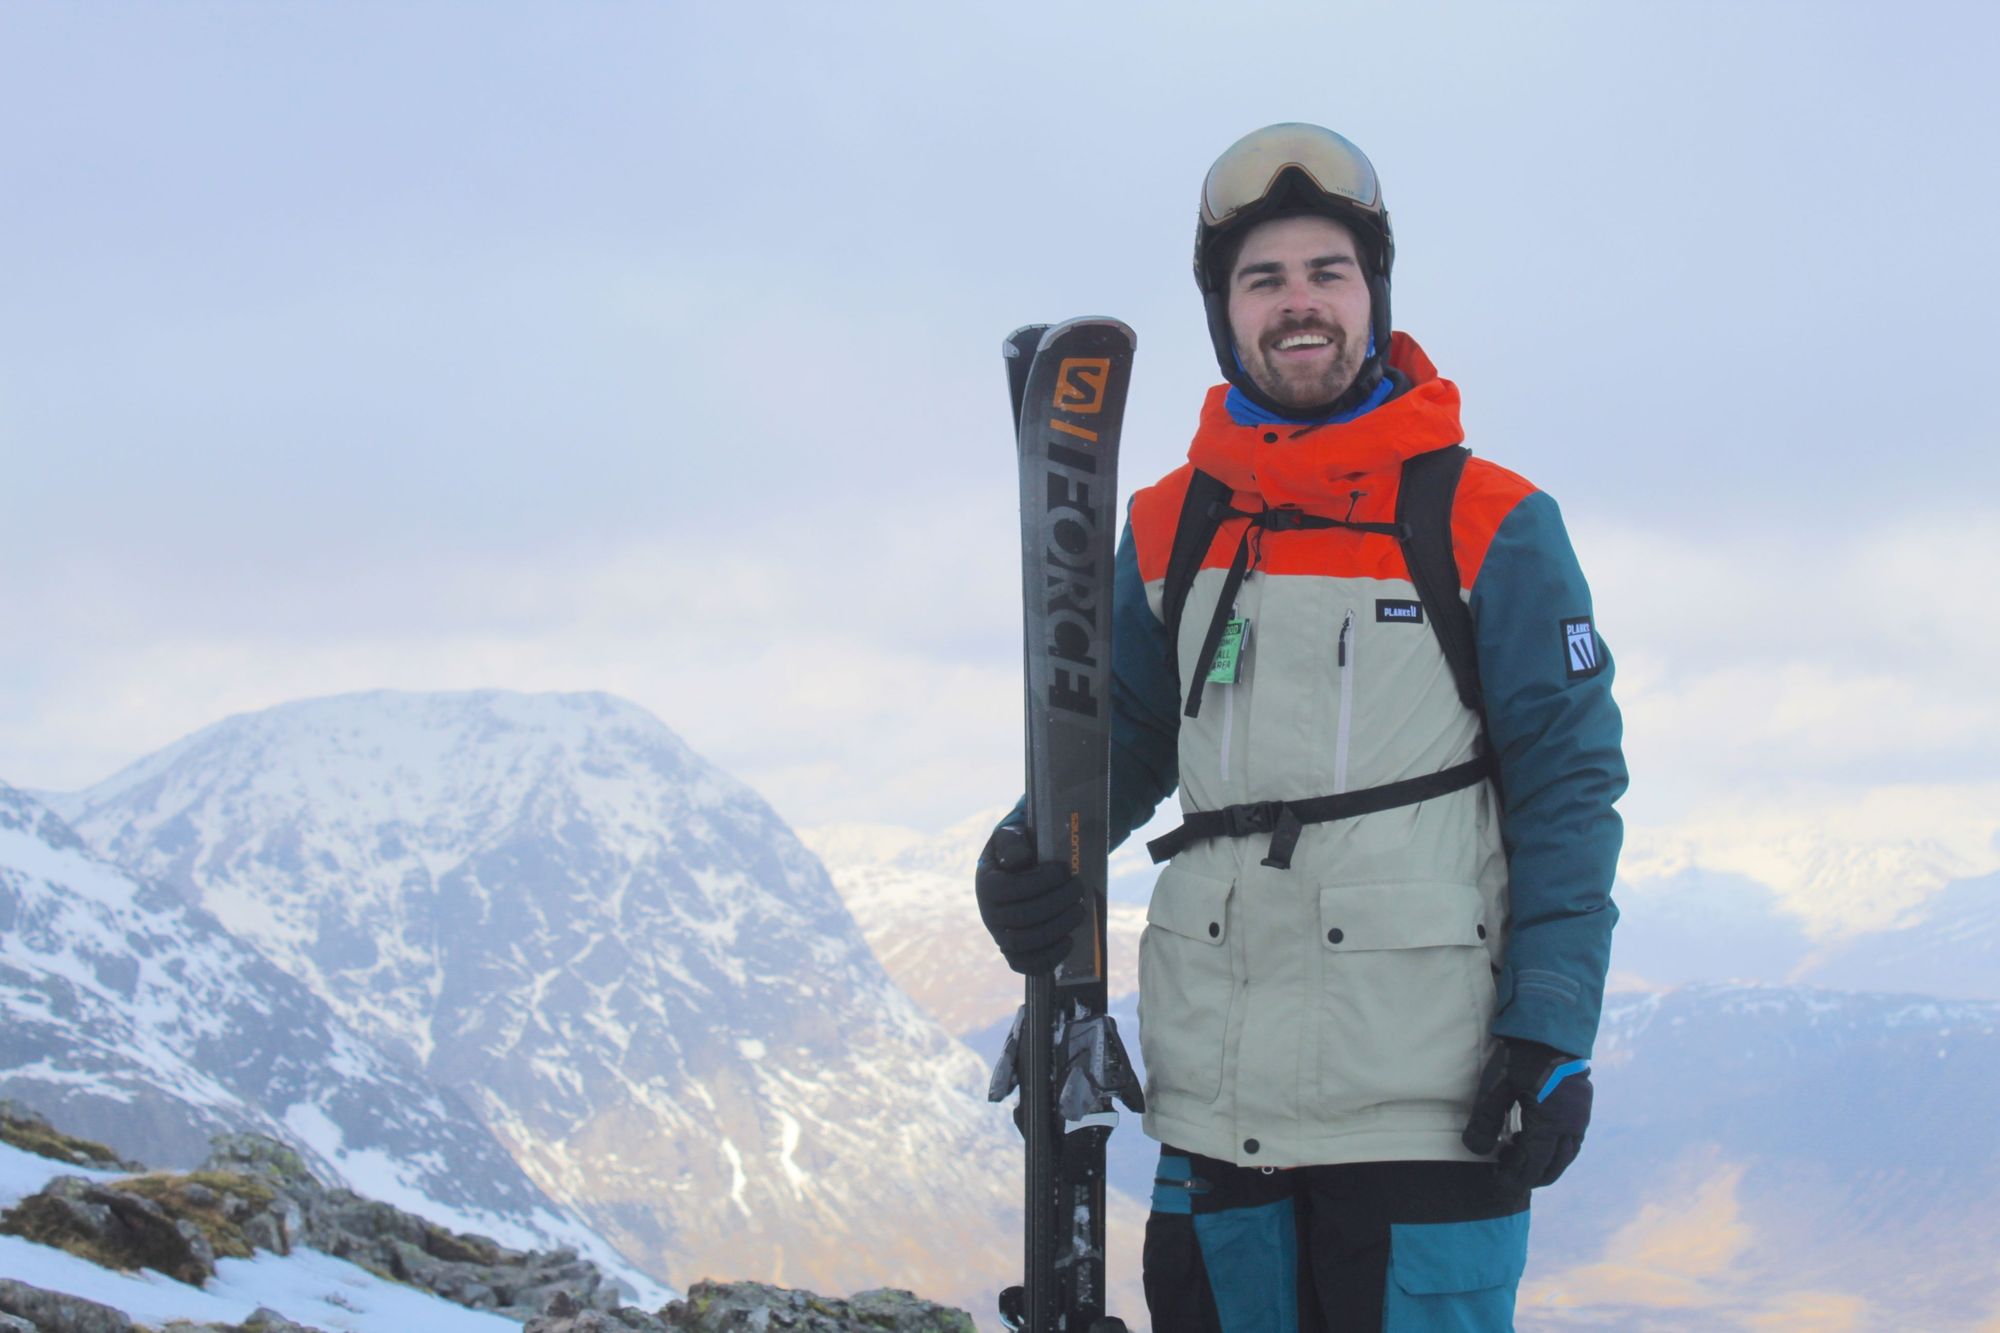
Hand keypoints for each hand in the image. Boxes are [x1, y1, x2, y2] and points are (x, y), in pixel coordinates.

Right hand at [975, 823, 1084, 974]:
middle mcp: (989, 914)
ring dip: (1058, 928)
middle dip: (1057, 903)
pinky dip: (1050, 957)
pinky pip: (1027, 964)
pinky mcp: (1014, 952)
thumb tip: (1020, 859)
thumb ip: (1012, 841)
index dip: (1041, 881)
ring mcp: (1001, 936)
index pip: (1010, 889)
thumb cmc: (1017, 852)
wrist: (1015, 871)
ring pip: (1026, 943)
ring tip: (1080, 911)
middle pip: (1022, 917)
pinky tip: (1069, 941)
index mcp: (987, 885)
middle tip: (1079, 888)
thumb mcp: (1011, 836)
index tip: (1064, 870)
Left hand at [1462, 1038, 1592, 1190]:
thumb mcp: (1496, 1087)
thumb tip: (1475, 1151)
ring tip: (1517, 1153)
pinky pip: (1573, 1139)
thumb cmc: (1520, 1056)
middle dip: (1530, 1176)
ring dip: (1544, 1163)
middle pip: (1553, 1166)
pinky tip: (1536, 1137)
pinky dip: (1555, 1148)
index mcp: (1550, 1124)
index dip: (1515, 1178)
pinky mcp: (1583, 1106)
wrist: (1551, 1028)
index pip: (1532, 1166)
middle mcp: (1572, 1126)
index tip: (1498, 1183)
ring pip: (1566, 1155)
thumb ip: (1485, 1120)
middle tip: (1506, 1174)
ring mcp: (1581, 1116)